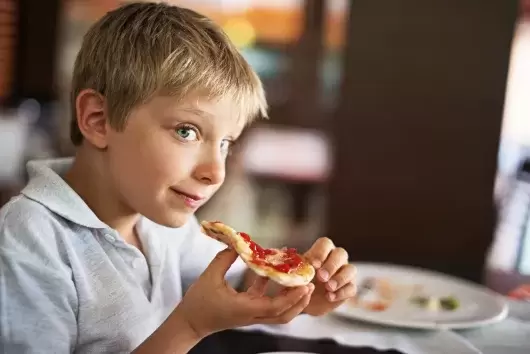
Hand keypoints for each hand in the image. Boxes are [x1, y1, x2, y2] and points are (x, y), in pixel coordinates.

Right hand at [175, 248, 314, 337]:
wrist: (189, 323)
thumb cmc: (198, 302)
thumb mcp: (209, 277)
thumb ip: (224, 259)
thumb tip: (239, 244)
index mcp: (244, 308)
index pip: (275, 306)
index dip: (291, 296)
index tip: (303, 284)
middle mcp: (251, 314)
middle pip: (283, 315)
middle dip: (299, 302)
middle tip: (309, 284)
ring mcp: (250, 315)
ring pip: (278, 312)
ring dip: (290, 299)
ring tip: (299, 280)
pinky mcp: (247, 311)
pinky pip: (266, 303)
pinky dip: (273, 291)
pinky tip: (271, 273)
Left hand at [303, 237, 356, 315]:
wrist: (305, 301)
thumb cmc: (300, 283)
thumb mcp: (296, 276)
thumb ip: (296, 272)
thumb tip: (293, 271)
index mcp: (322, 252)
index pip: (325, 244)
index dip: (320, 252)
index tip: (313, 265)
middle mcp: (336, 259)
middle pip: (341, 253)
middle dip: (331, 265)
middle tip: (321, 277)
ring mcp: (345, 273)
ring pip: (351, 269)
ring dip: (340, 278)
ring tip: (328, 288)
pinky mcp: (349, 288)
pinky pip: (352, 288)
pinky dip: (342, 292)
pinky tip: (330, 297)